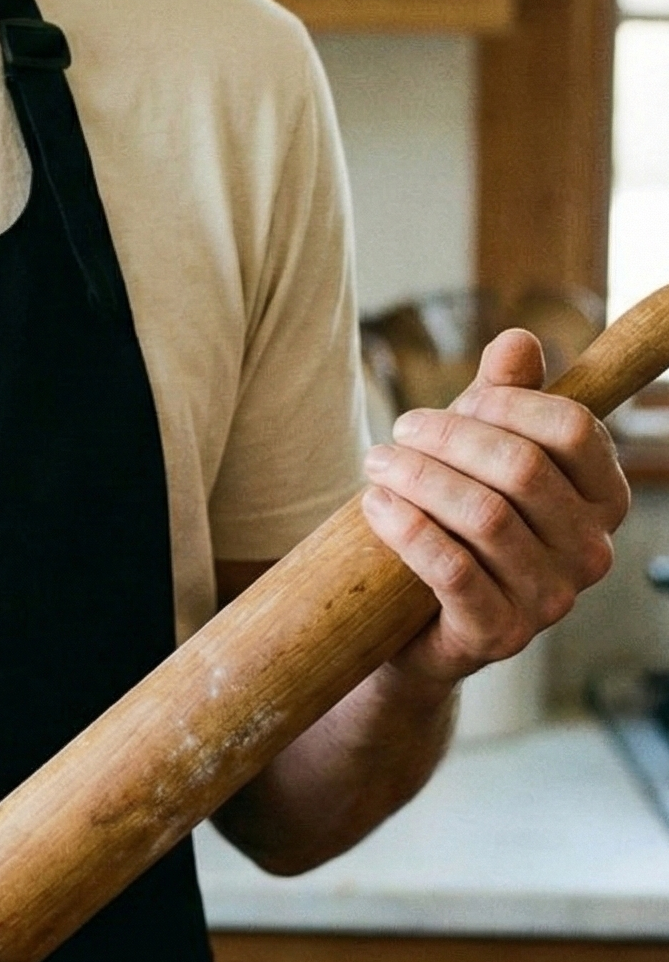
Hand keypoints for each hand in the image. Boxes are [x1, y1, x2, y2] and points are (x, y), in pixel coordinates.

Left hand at [362, 327, 629, 690]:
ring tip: (377, 464)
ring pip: (484, 516)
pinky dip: (407, 528)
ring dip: (417, 478)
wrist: (412, 614)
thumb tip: (518, 340)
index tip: (461, 404)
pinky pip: (454, 571)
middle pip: (521, 468)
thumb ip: (502, 396)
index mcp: (600, 498)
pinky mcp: (498, 634)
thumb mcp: (479, 448)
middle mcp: (589, 552)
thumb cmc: (455, 515)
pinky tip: (375, 504)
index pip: (574, 428)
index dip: (509, 403)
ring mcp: (549, 599)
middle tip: (399, 431)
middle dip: (447, 438)